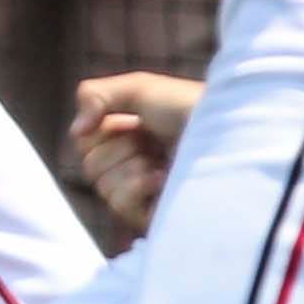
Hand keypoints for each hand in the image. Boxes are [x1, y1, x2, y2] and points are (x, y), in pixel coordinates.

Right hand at [64, 71, 200, 245]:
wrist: (228, 133)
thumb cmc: (189, 108)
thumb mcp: (139, 87)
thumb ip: (96, 96)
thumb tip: (75, 131)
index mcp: (129, 138)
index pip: (85, 143)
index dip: (102, 131)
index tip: (133, 121)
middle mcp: (135, 166)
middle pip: (90, 166)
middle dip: (119, 149)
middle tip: (150, 141)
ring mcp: (145, 194)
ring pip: (102, 186)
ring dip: (131, 168)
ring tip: (162, 162)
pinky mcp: (154, 216)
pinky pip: (120, 204)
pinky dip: (138, 186)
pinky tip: (163, 179)